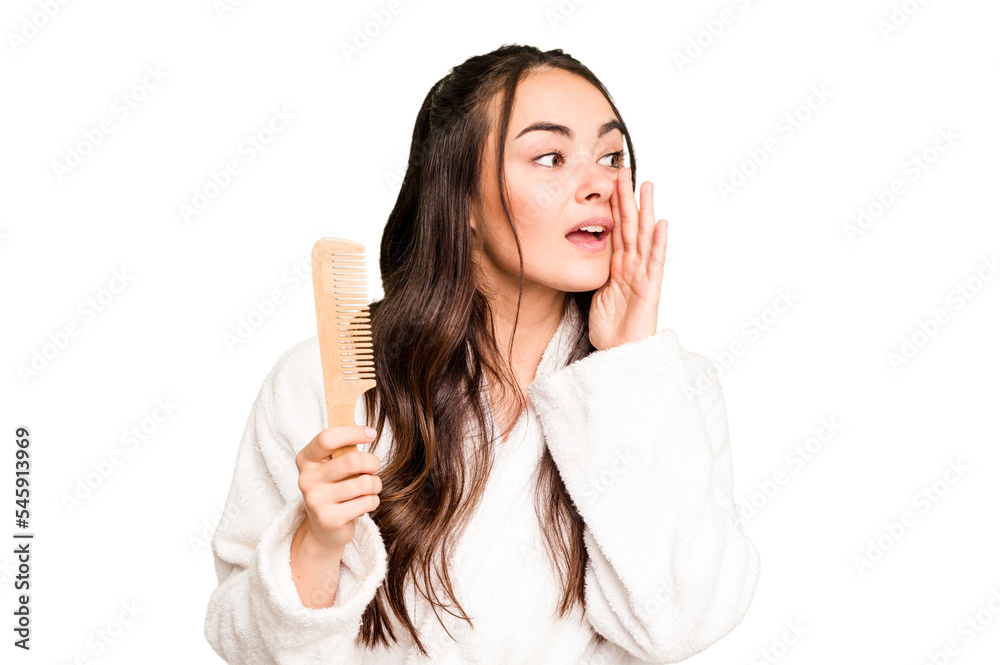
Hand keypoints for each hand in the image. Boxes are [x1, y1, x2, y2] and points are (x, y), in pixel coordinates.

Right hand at [294, 425, 381, 552]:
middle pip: (352, 460)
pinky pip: (367, 502)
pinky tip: (364, 503)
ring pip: (364, 483)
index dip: (353, 432)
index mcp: (306, 459)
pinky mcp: (330, 519)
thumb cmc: (333, 487)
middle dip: (372, 462)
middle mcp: (307, 479)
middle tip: (373, 467)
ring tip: (369, 487)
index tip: (372, 433)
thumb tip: (366, 429)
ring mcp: (317, 501)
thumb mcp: (331, 464)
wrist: (323, 528)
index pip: (327, 438)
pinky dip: (373, 500)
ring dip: (375, 484)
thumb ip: (343, 447)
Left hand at [589, 167, 668, 350]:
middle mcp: (632, 265)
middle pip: (630, 224)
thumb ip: (593, 271)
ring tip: (648, 186)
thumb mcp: (595, 291)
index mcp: (618, 264)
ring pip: (644, 236)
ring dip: (646, 210)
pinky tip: (661, 223)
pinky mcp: (650, 288)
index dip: (613, 204)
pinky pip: (655, 262)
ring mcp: (643, 274)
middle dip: (627, 197)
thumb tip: (578, 252)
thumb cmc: (610, 327)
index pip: (616, 227)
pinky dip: (659, 242)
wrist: (619, 354)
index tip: (608, 179)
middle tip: (624, 169)